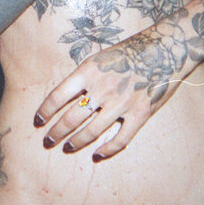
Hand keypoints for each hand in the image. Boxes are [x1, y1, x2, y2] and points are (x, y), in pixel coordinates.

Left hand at [34, 16, 203, 158]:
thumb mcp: (100, 58)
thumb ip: (84, 78)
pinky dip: (107, 150)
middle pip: (71, 118)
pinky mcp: (140, 114)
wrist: (165, 50)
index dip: (45, 110)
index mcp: (89, 72)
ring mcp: (122, 103)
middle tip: (48, 140)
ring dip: (76, 142)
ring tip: (68, 147)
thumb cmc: (129, 52)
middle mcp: (102, 88)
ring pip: (91, 132)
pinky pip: (120, 139)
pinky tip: (97, 154)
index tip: (39, 121)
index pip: (57, 96)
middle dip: (56, 132)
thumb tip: (65, 98)